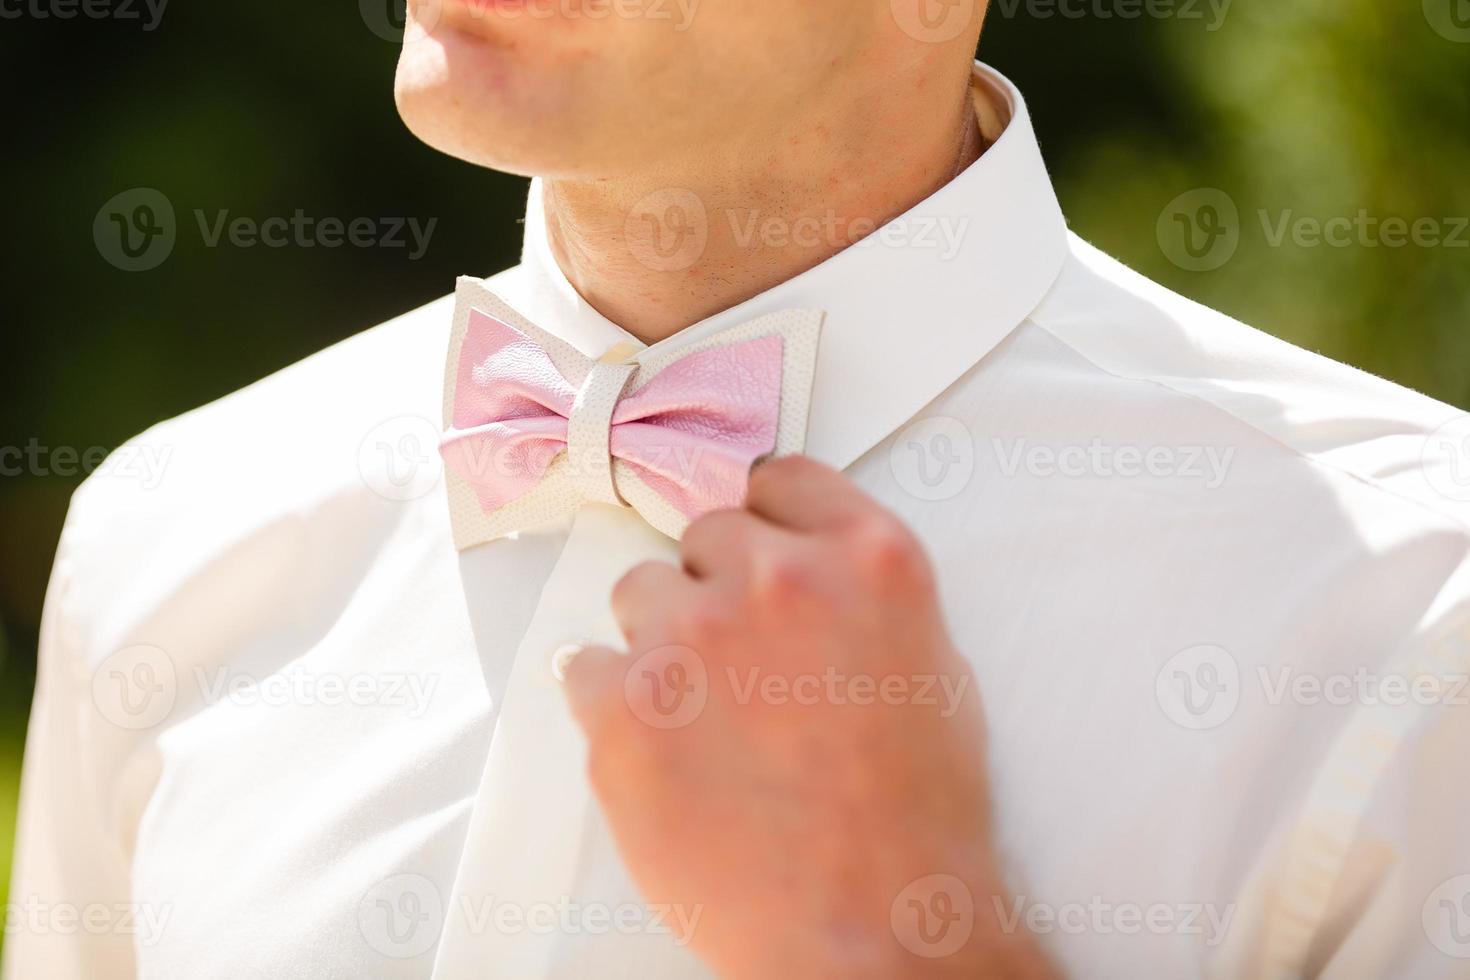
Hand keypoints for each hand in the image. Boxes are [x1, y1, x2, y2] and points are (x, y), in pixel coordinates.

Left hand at [562, 457, 1053, 978]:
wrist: (870, 929)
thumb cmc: (915, 816)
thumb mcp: (931, 667)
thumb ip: (858, 594)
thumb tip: (797, 570)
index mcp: (866, 558)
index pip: (781, 479)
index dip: (766, 519)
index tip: (754, 553)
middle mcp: (775, 578)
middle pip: (706, 534)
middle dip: (717, 587)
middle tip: (741, 666)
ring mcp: (690, 638)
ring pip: (640, 593)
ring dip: (662, 641)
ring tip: (704, 720)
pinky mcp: (622, 709)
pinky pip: (583, 667)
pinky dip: (611, 703)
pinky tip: (658, 752)